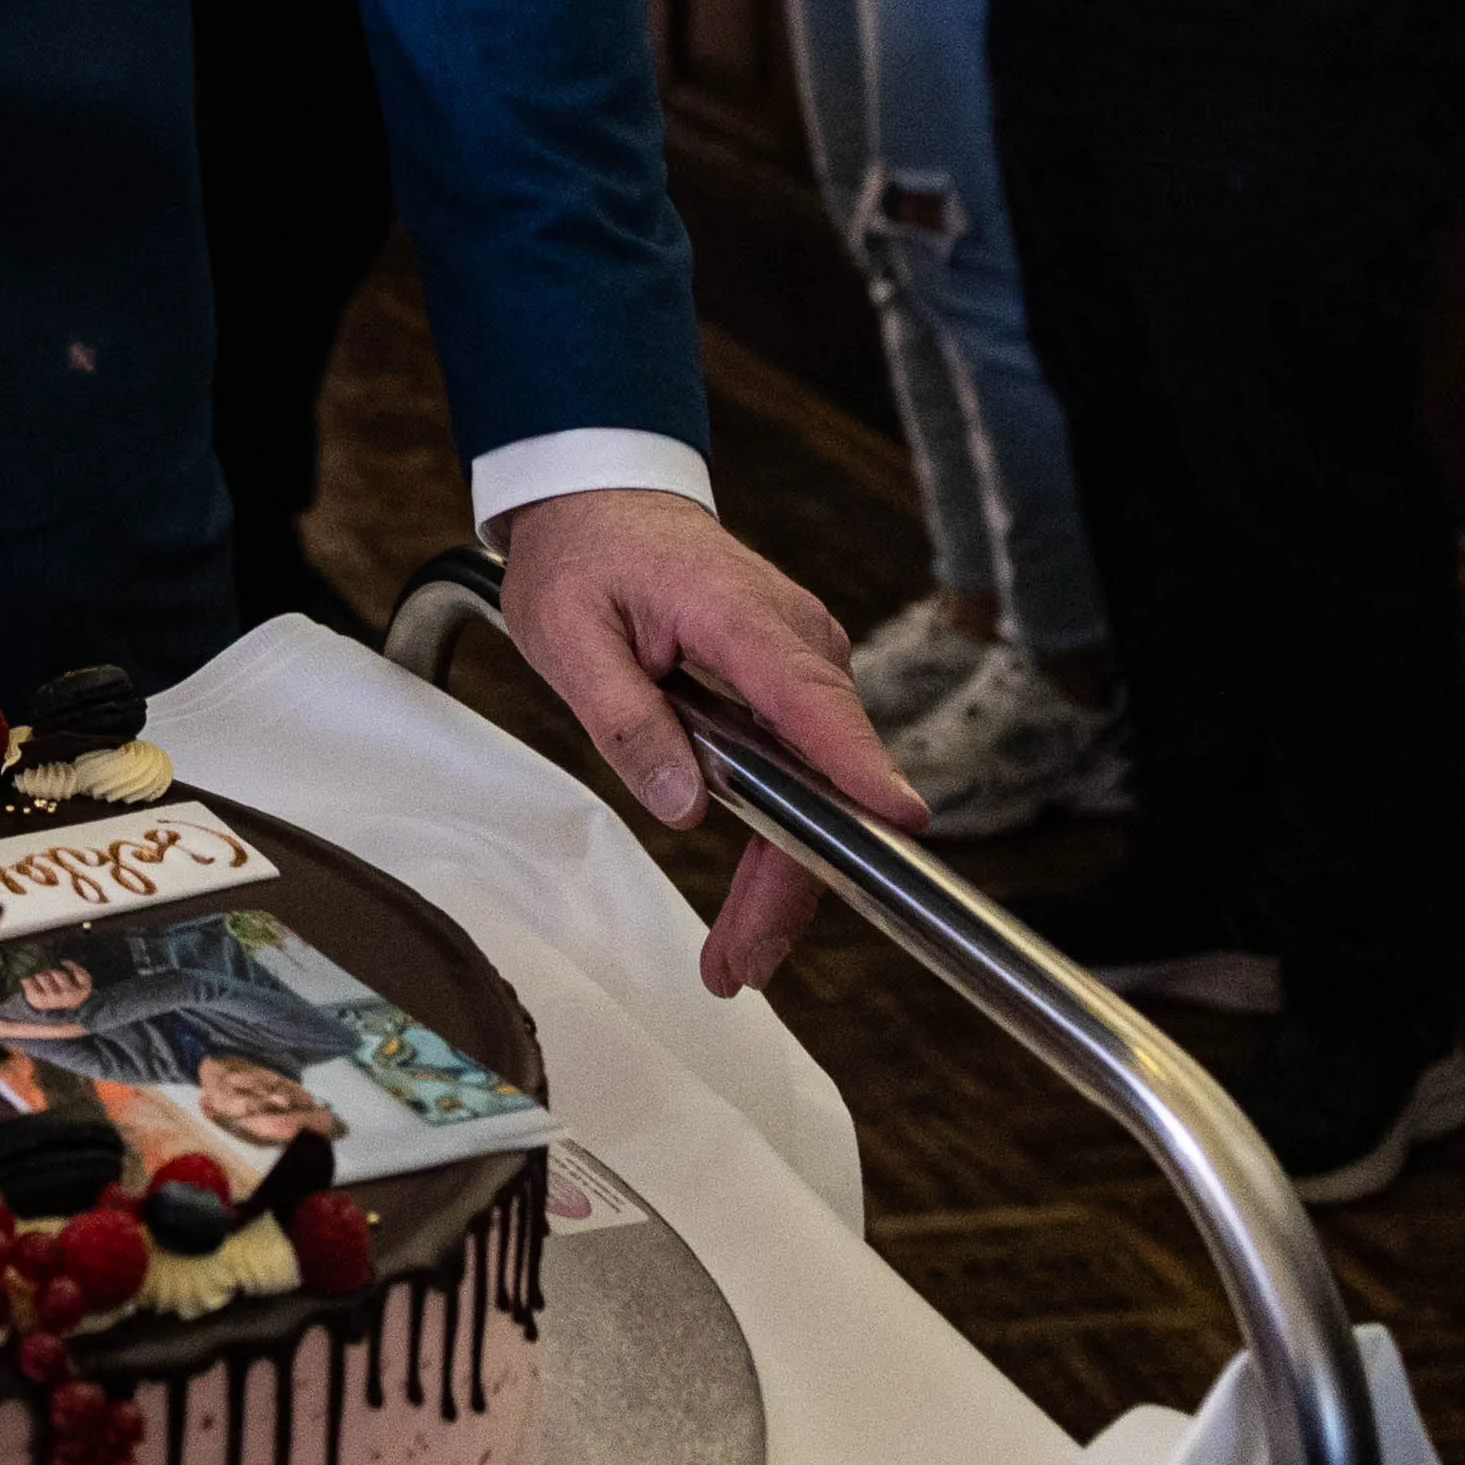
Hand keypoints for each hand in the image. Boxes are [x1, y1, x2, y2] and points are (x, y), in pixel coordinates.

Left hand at [489, 485, 922, 998]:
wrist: (603, 502)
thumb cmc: (587, 558)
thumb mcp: (568, 633)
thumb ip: (624, 716)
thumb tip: (682, 803)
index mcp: (738, 614)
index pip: (808, 696)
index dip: (853, 764)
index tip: (897, 821)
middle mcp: (797, 640)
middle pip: (819, 773)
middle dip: (794, 876)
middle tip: (740, 962)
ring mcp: (805, 666)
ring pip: (817, 790)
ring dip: (786, 877)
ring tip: (736, 960)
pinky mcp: (795, 689)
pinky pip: (804, 775)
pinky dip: (784, 842)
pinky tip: (754, 909)